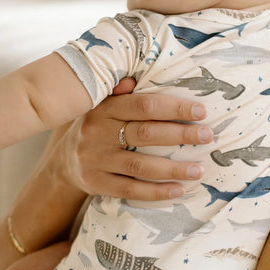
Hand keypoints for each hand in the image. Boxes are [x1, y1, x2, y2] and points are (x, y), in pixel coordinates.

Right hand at [55, 78, 213, 200]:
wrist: (62, 161)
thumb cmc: (96, 127)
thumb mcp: (102, 104)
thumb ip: (121, 91)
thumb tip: (136, 76)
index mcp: (104, 108)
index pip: (143, 106)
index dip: (173, 107)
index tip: (200, 111)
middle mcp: (97, 133)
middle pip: (144, 134)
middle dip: (180, 135)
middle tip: (207, 136)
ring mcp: (96, 160)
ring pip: (139, 165)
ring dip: (172, 168)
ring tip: (198, 170)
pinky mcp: (96, 184)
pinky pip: (130, 190)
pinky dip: (156, 192)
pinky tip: (178, 190)